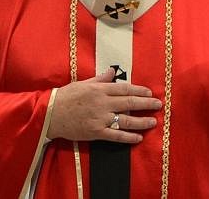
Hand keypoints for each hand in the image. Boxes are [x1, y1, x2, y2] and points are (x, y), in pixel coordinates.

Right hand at [46, 68, 161, 143]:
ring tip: (152, 121)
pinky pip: (116, 136)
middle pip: (129, 103)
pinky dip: (128, 137)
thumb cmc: (66, 96)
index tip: (149, 92)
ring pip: (126, 120)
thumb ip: (100, 79)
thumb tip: (112, 72)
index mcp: (99, 89)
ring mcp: (100, 119)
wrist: (51, 114)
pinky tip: (138, 137)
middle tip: (158, 105)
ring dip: (141, 121)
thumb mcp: (83, 83)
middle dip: (146, 104)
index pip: (124, 89)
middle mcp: (102, 103)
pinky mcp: (96, 132)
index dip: (139, 90)